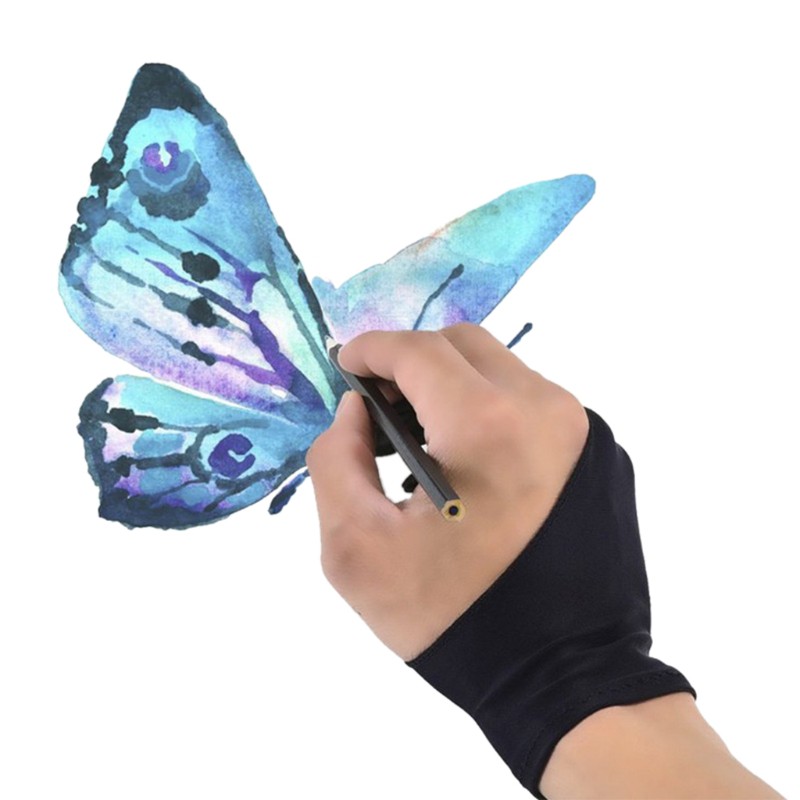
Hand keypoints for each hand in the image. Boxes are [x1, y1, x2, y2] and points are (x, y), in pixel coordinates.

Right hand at [305, 323, 588, 660]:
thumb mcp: (357, 552)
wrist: (565, 677)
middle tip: (380, 410)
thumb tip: (357, 411)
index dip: (371, 350)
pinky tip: (473, 469)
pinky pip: (533, 406)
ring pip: (501, 371)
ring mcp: (584, 430)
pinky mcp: (604, 454)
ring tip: (424, 445)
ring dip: (453, 389)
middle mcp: (546, 409)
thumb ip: (336, 462)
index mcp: (487, 425)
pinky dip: (492, 414)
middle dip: (411, 363)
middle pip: (463, 346)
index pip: (418, 351)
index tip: (346, 366)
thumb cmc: (453, 618)